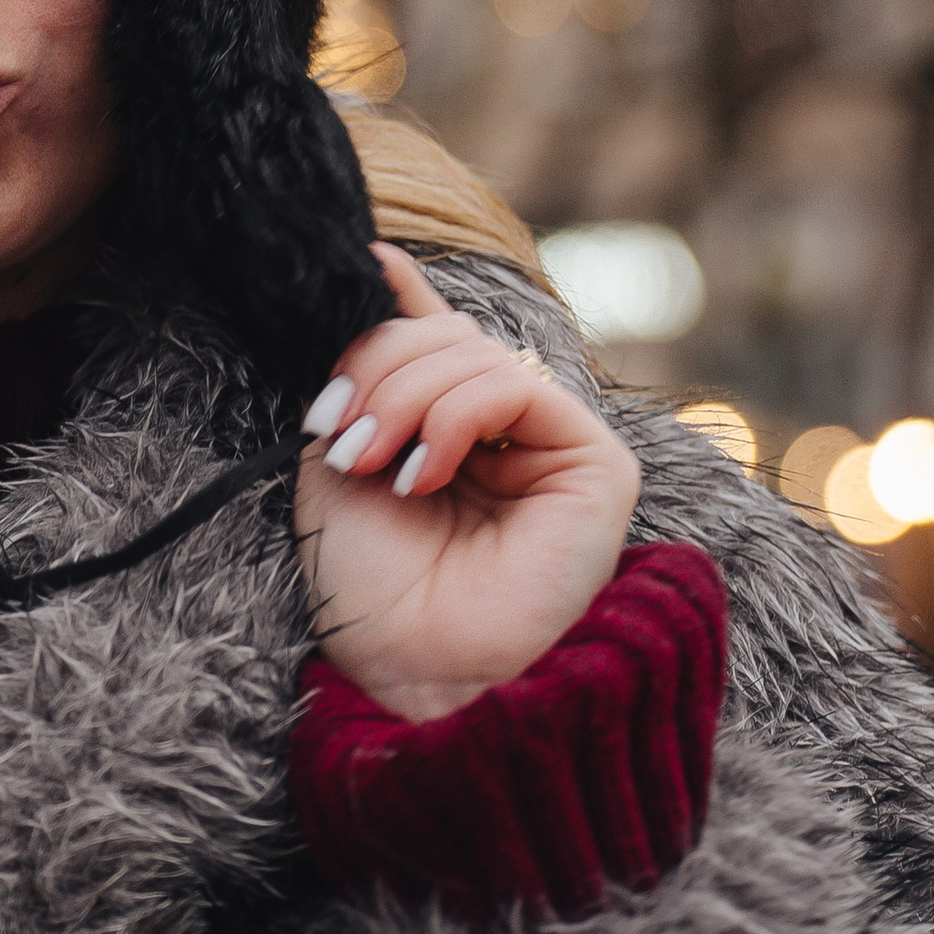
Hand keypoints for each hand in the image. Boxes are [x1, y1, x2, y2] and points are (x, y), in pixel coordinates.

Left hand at [293, 244, 639, 722]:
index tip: (365, 260)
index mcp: (453, 434)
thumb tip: (381, 273)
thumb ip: (367, 380)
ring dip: (403, 396)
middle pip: (446, 336)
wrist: (418, 674)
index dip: (404, 298)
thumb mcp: (345, 461)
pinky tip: (423, 474)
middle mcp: (509, 435)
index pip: (441, 337)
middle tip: (338, 434)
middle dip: (378, 368)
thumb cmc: (376, 590)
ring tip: (371, 461)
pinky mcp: (595, 464)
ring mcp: (555, 445)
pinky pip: (515, 386)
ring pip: (474, 353)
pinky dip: (452, 416)